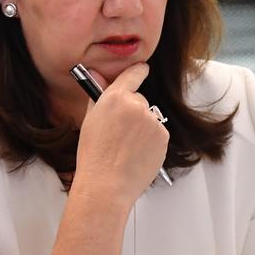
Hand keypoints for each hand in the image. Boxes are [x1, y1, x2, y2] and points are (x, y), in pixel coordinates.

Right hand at [72, 63, 168, 203]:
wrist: (107, 186)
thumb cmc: (93, 156)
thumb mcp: (90, 120)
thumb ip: (97, 95)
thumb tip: (96, 74)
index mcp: (115, 98)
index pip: (133, 74)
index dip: (138, 71)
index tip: (142, 69)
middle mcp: (137, 105)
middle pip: (140, 100)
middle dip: (132, 112)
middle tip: (119, 132)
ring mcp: (152, 122)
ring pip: (149, 118)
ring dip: (142, 128)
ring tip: (126, 148)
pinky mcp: (163, 137)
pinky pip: (157, 134)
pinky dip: (150, 142)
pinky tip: (136, 154)